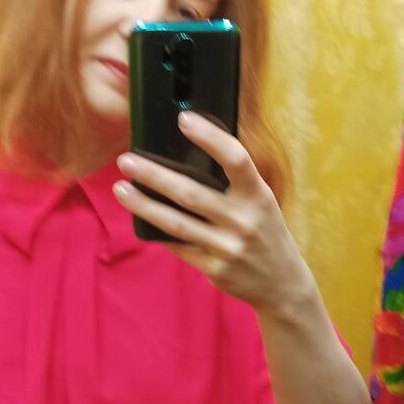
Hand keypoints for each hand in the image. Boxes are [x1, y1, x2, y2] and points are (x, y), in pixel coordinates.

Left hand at [112, 112, 316, 316]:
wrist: (282, 283)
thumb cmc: (265, 231)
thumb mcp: (261, 202)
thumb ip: (235, 183)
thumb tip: (190, 154)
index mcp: (257, 195)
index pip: (235, 159)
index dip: (210, 137)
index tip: (184, 120)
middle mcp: (243, 220)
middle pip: (190, 193)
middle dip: (154, 176)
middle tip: (126, 161)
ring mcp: (227, 247)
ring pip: (176, 223)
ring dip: (143, 205)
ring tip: (121, 189)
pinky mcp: (214, 269)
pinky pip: (179, 247)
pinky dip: (158, 232)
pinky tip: (140, 219)